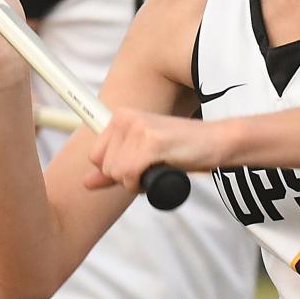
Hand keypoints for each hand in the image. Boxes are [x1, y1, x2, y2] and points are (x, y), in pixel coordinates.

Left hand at [84, 108, 218, 192]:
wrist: (215, 142)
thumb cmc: (180, 149)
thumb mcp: (141, 156)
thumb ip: (113, 168)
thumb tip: (85, 183)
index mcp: (120, 116)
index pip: (95, 156)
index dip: (114, 169)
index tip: (136, 165)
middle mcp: (125, 117)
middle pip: (104, 167)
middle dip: (126, 176)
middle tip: (151, 167)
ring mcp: (137, 128)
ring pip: (116, 173)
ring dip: (136, 181)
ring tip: (158, 167)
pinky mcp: (150, 142)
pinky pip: (129, 176)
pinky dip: (142, 184)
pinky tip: (159, 171)